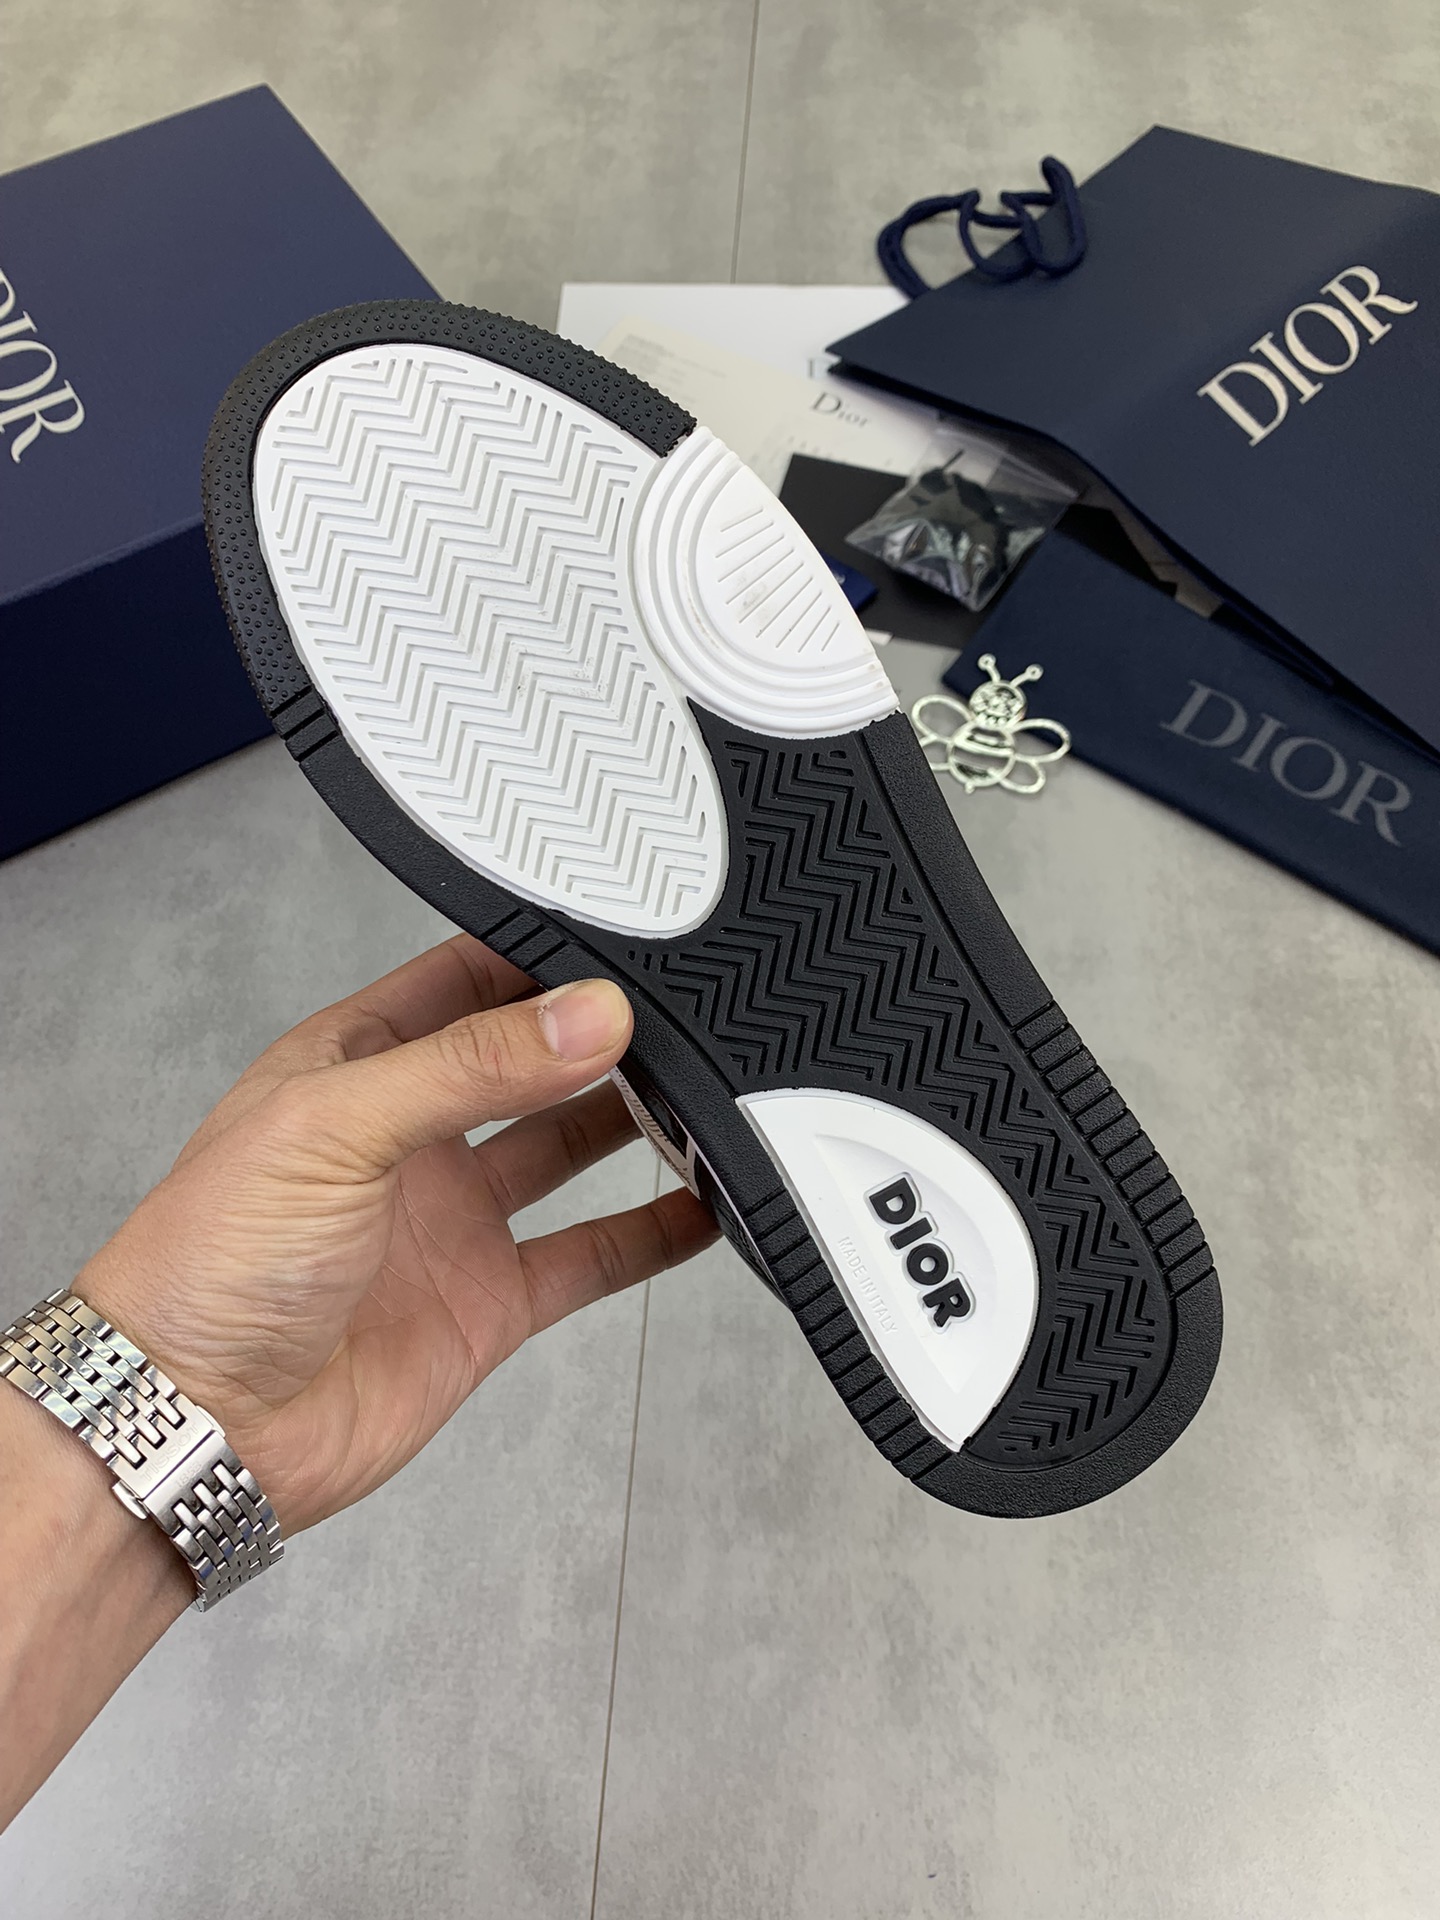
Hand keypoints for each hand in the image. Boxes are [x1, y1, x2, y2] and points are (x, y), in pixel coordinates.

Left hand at [73, 935, 717, 1535]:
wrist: (191, 1429)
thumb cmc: (208, 1265)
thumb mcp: (336, 1127)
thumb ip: (469, 1067)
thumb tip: (588, 1014)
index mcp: (355, 1063)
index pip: (466, 978)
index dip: (540, 957)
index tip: (624, 941)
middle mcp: (410, 1134)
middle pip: (529, 1060)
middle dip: (599, 1035)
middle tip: (686, 1016)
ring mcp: (452, 1219)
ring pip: (568, 1149)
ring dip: (634, 1123)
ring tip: (711, 1093)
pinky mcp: (487, 1303)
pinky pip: (589, 1255)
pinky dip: (652, 1232)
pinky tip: (706, 1207)